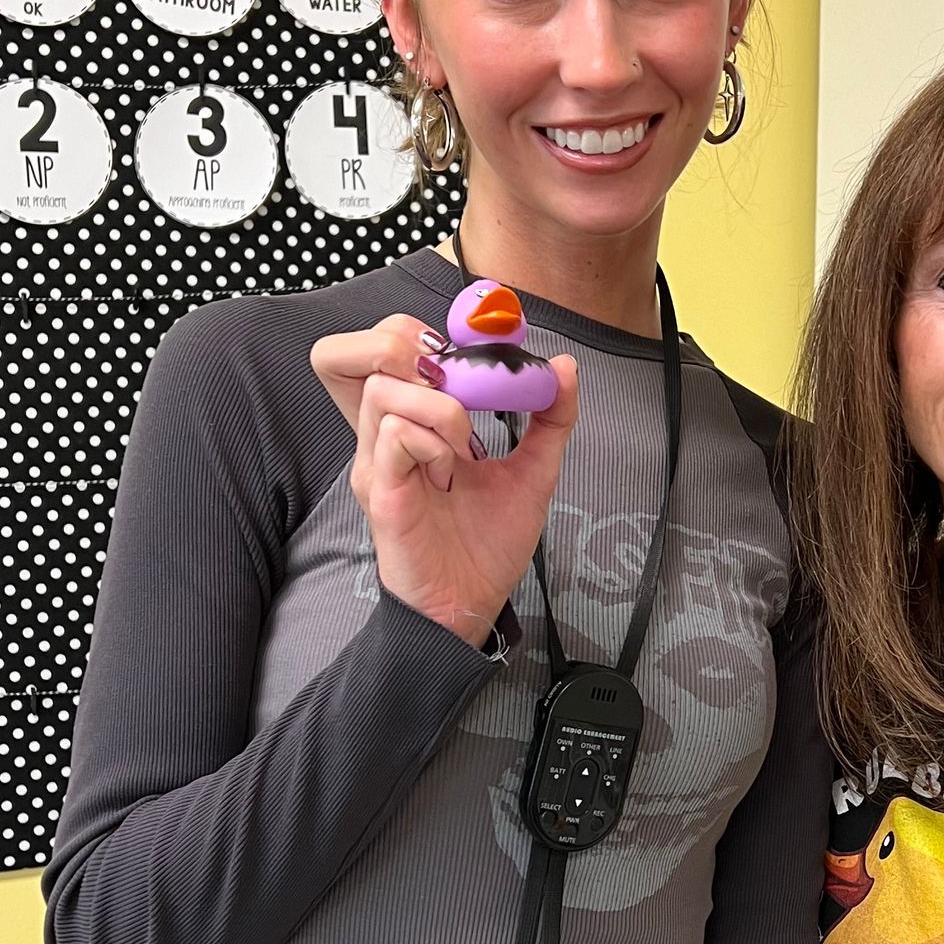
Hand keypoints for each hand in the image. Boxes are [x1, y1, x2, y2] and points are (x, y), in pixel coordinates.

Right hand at [311, 313, 577, 645]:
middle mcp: (390, 433)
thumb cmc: (487, 546)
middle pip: (382, 351)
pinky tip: (451, 476)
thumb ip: (551, 419)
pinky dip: (433, 444)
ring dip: (441, 409)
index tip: (485, 363)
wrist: (470, 605)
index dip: (438, 337)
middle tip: (471, 398)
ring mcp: (380, 460)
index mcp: (419, 421)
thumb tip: (563, 366)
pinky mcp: (380, 489)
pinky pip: (395, 435)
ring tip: (465, 449)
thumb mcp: (534, 471)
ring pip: (389, 389)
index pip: (398, 343)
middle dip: (434, 361)